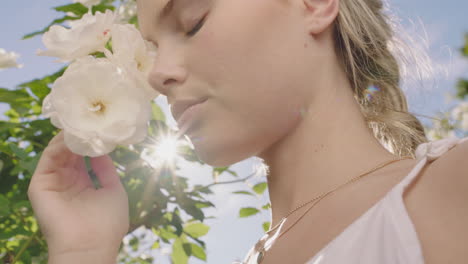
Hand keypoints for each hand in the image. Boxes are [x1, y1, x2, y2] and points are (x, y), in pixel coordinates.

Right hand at [28, 131, 128, 257]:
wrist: (91, 245)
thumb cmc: (108, 222)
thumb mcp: (114, 190)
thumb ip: (106, 169)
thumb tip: (102, 150)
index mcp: (83, 183)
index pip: (83, 157)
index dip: (90, 141)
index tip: (99, 126)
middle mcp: (67, 181)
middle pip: (69, 152)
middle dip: (79, 135)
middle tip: (89, 118)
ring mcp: (53, 182)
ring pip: (58, 152)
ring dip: (69, 137)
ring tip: (81, 122)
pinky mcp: (40, 185)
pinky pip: (48, 159)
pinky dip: (58, 145)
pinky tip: (70, 136)